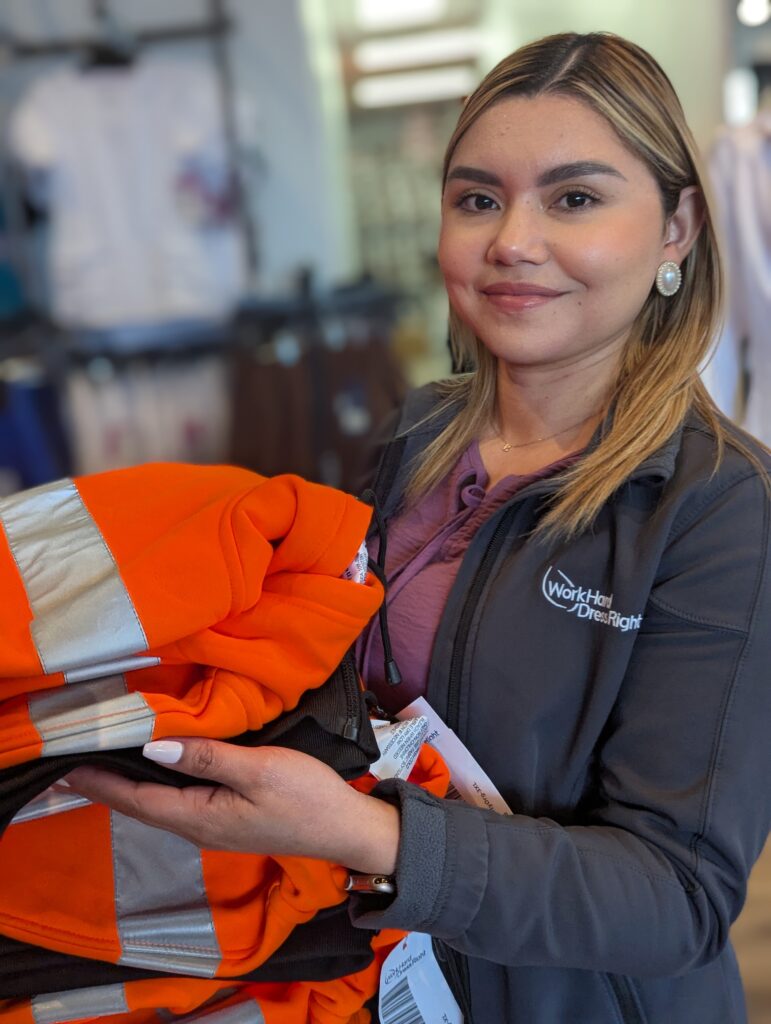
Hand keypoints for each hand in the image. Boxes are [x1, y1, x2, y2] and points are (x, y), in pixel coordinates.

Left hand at [62, 740, 399, 873]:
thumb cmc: (305, 797)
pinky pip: (176, 800)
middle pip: (140, 804)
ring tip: (102, 761)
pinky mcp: (227, 817)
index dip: (100, 782)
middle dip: (105, 784)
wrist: (345, 828)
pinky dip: (154, 784)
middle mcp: (198, 826)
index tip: (66, 765)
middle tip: (72, 760)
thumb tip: (153, 748)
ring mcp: (213, 824)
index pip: (136, 799)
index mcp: (200, 816)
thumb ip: (207, 758)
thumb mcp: (259, 770)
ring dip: (127, 784)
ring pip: (157, 803)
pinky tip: (154, 768)